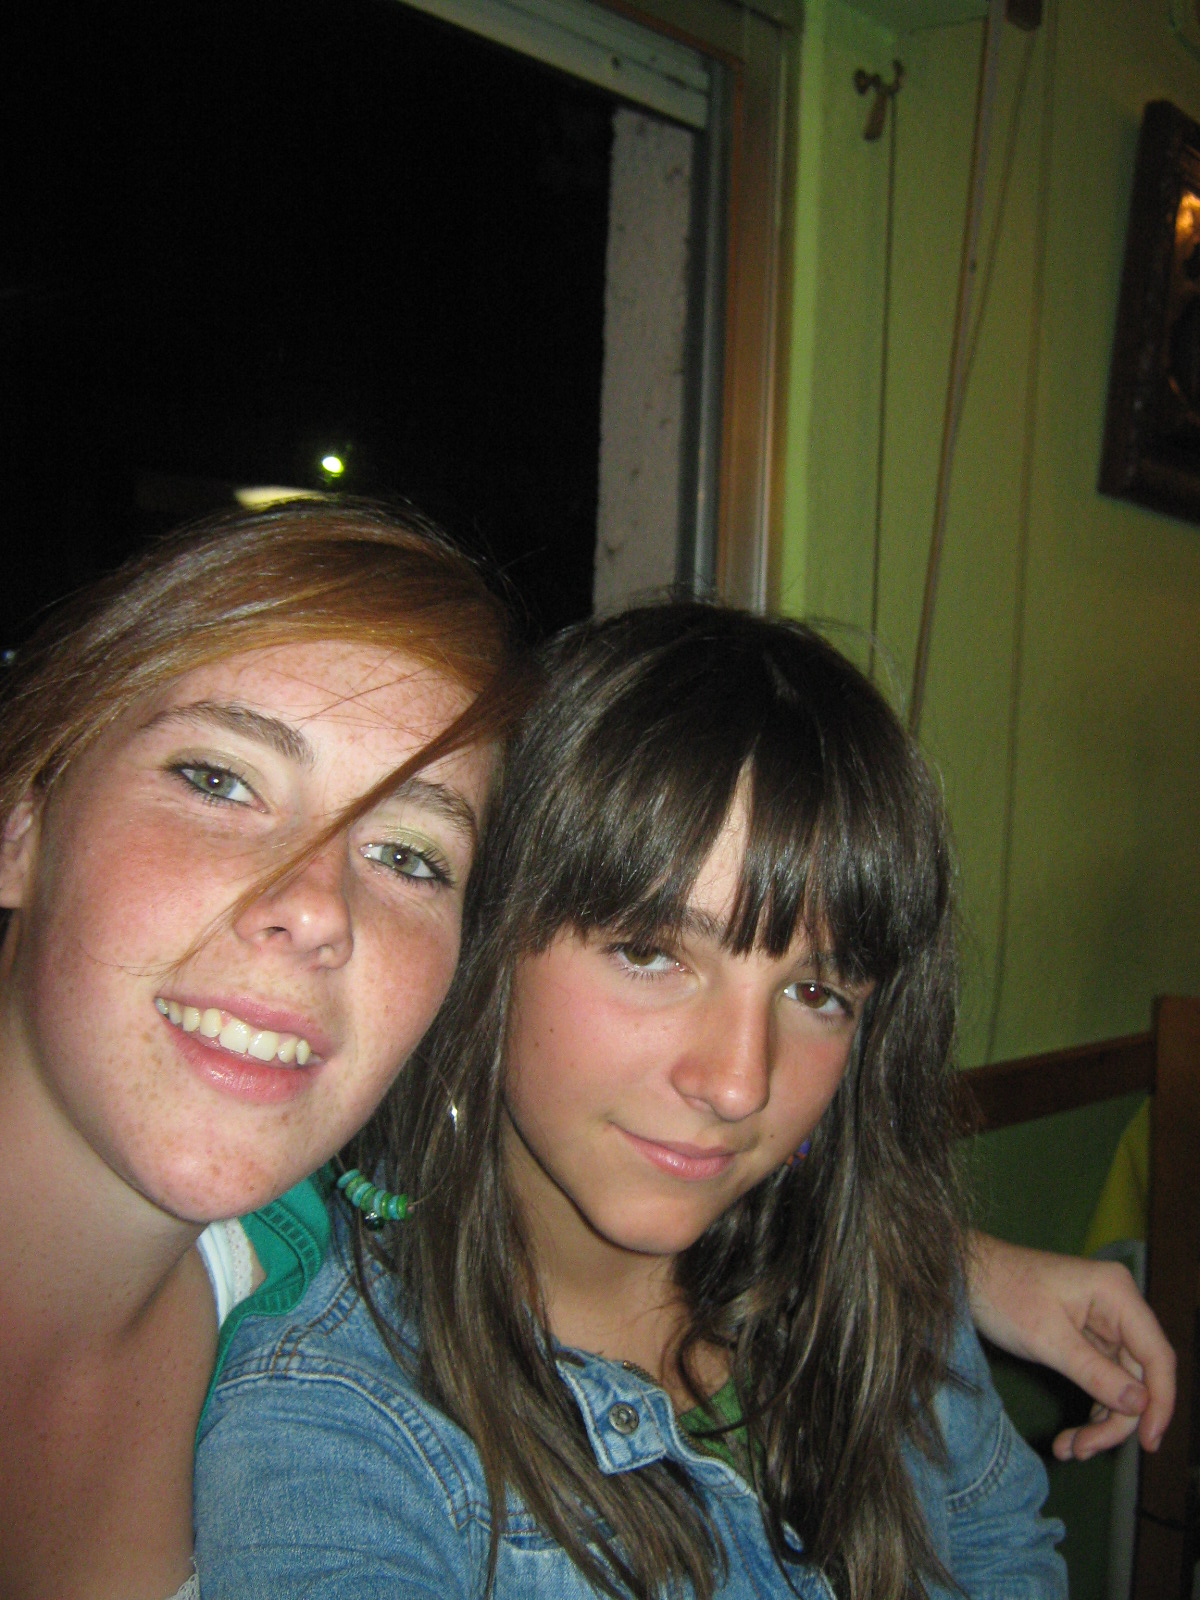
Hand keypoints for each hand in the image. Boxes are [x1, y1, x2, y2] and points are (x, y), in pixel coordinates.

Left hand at [966, 1232, 1175, 1460]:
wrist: (965, 1276)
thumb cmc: (1002, 1295)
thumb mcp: (1047, 1339)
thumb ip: (1095, 1373)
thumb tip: (1141, 1405)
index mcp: (1117, 1294)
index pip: (1158, 1356)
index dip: (1161, 1403)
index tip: (1149, 1444)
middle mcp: (1119, 1306)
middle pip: (1139, 1377)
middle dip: (1117, 1419)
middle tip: (1084, 1450)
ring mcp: (1104, 1323)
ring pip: (1122, 1385)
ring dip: (1102, 1421)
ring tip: (1070, 1449)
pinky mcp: (1087, 1337)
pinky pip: (1103, 1380)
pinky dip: (1091, 1408)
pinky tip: (1072, 1437)